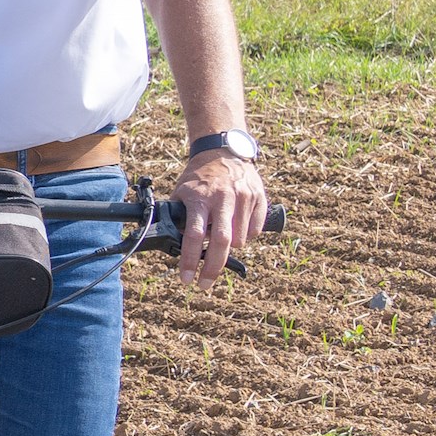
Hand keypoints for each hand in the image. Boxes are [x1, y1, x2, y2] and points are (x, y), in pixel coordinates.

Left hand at [169, 146, 270, 286]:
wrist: (223, 151)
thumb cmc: (199, 177)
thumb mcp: (182, 193)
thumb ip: (182, 217)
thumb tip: (175, 245)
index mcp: (200, 198)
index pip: (194, 236)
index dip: (190, 261)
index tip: (187, 279)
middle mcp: (223, 198)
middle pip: (222, 242)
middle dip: (213, 268)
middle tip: (204, 284)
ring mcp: (244, 197)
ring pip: (241, 239)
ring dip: (230, 247)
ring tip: (220, 238)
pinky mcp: (260, 198)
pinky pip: (255, 230)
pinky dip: (245, 236)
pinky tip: (235, 227)